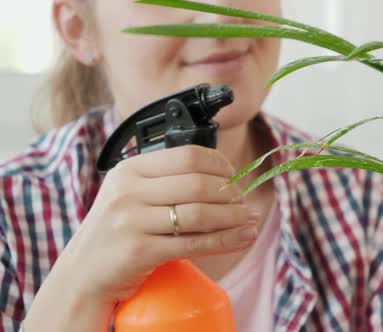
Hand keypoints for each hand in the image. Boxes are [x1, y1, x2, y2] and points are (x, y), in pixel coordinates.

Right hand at [27, 145, 259, 328]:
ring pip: (199, 214)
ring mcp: (131, 221)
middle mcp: (128, 192)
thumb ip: (166, 181)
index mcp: (129, 170)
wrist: (83, 273)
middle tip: (243, 202)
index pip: (187, 155)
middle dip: (231, 193)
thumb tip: (226, 179)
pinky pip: (194, 243)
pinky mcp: (140, 251)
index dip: (220, 164)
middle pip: (198, 184)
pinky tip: (243, 238)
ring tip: (248, 220)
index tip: (234, 174)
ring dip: (233, 218)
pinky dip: (226, 241)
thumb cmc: (116, 232)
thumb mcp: (131, 195)